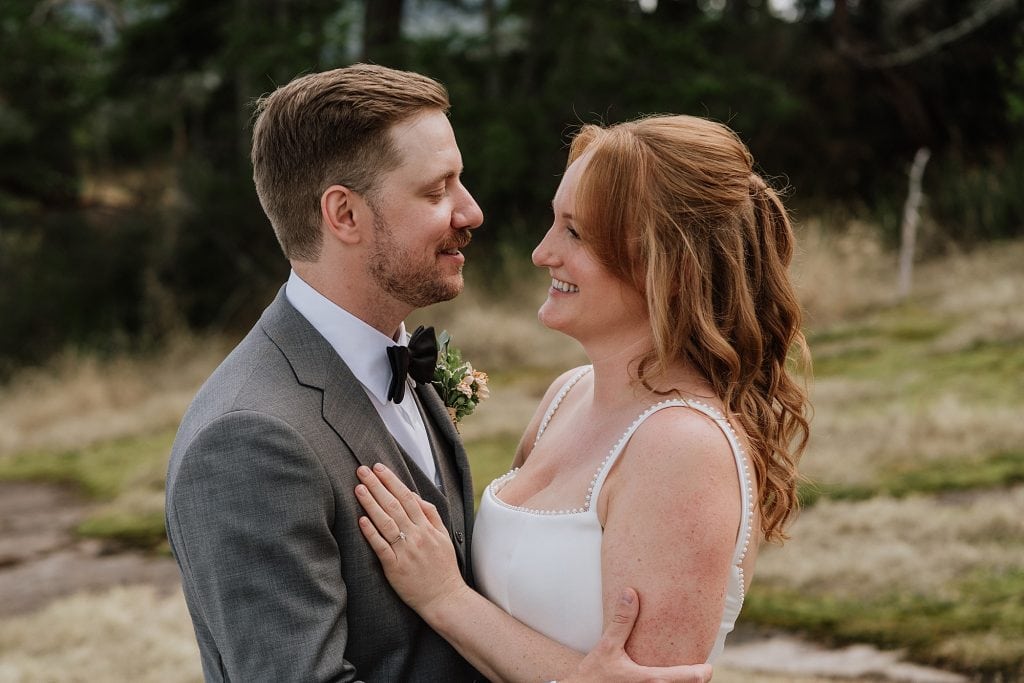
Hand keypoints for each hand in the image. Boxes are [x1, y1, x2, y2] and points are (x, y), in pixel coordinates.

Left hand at [355, 464, 466, 612]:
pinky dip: (371, 533)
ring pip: (386, 522)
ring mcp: (405, 551)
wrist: (445, 598)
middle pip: (394, 505)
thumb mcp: (444, 537)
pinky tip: (361, 519)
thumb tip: (415, 496)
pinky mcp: (395, 568)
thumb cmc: (443, 568)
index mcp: (427, 527)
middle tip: (362, 470)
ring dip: (371, 503)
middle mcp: (416, 536)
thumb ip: (431, 515)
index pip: (407, 497)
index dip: (392, 481)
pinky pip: (381, 547)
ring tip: (358, 488)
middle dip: (377, 485)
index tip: (378, 467)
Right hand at [561, 589, 712, 682]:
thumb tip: (630, 592)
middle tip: (695, 668)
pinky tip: (659, 679)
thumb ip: (622, 621)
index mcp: (652, 679)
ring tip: (679, 674)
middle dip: (691, 680)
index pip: (690, 678)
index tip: (708, 666)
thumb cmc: (593, 675)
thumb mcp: (607, 646)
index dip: (703, 672)